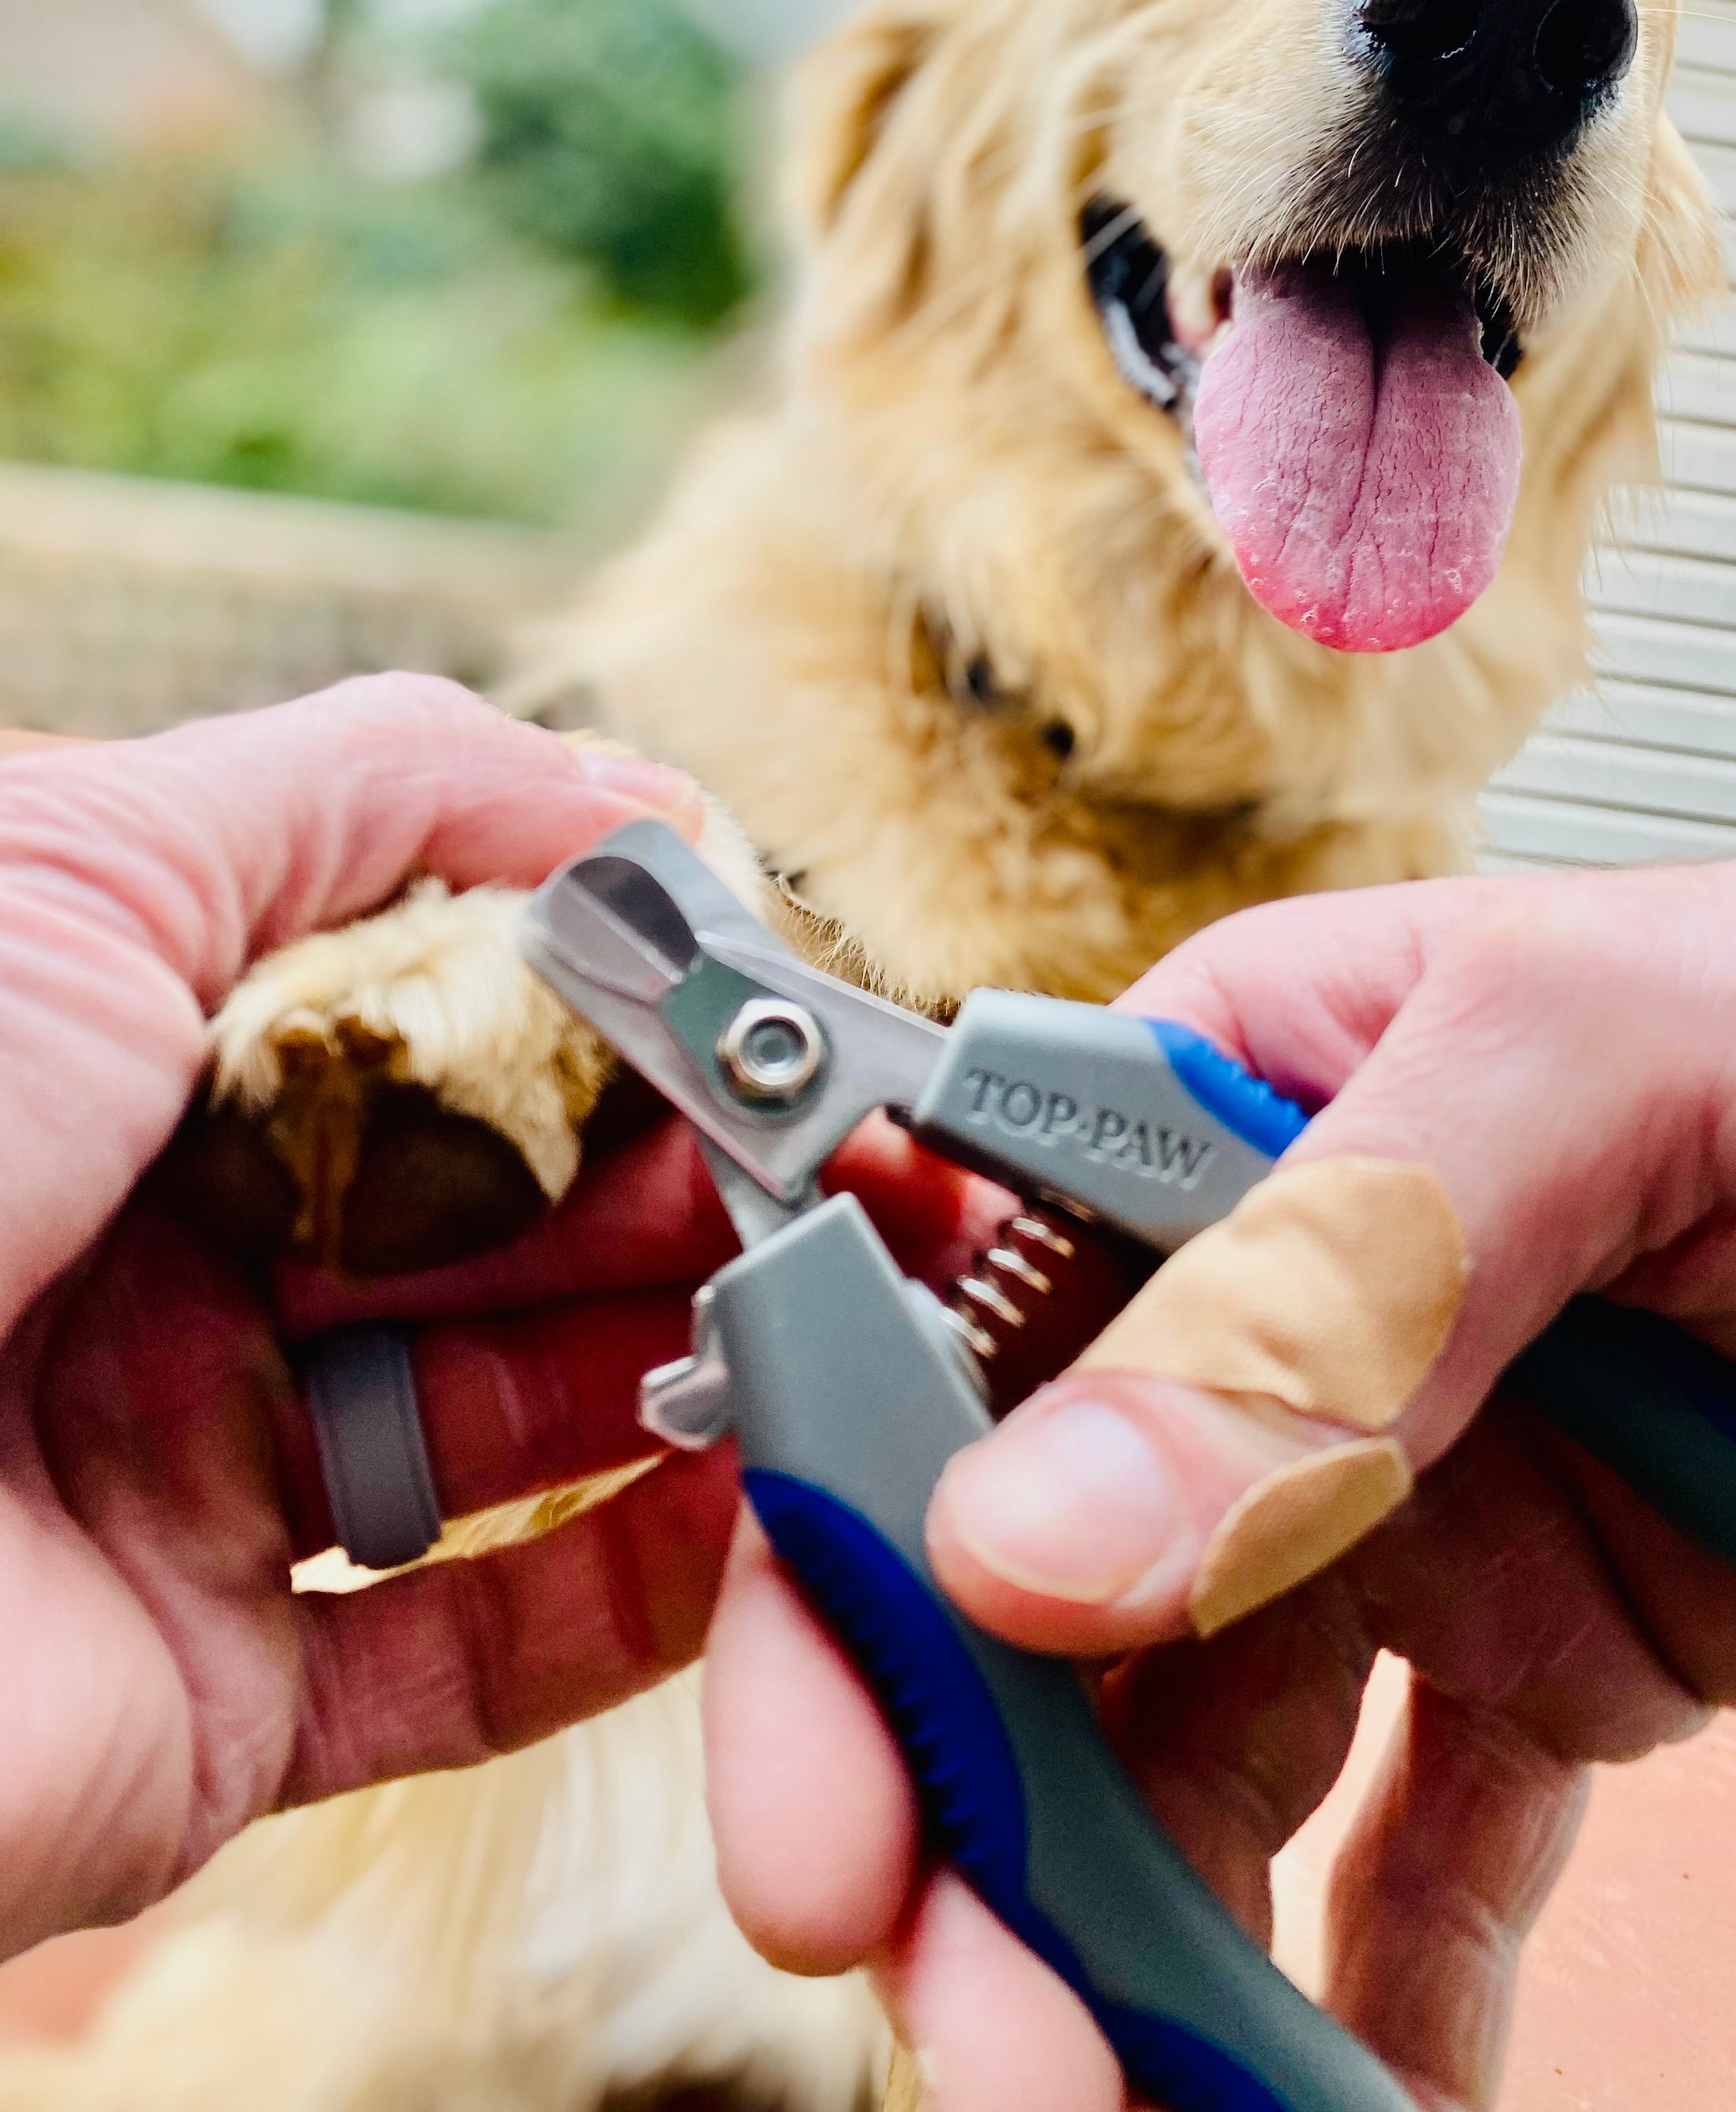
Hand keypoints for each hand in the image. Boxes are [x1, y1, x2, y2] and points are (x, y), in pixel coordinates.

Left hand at [0, 675, 988, 1962]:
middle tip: (885, 1178)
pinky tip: (760, 1512)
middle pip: (507, 1223)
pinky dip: (629, 1603)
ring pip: (513, 1428)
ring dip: (703, 1373)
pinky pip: (459, 1656)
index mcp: (139, 1059)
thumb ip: (389, 789)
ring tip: (872, 1320)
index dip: (639, 1022)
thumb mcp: (94, 858)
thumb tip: (644, 800)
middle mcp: (168, 1263)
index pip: (457, 1028)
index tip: (799, 1023)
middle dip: (709, 1190)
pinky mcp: (204, 1703)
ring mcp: (191, 1481)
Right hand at [704, 828, 1735, 2110]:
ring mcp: (1412, 1492)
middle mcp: (1287, 1315)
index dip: (845, 1553)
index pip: (953, 1325)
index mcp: (1234, 1109)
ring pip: (1195, 1754)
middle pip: (1036, 1585)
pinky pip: (1424, 1858)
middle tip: (976, 2032)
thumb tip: (1021, 1538)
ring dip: (1138, 1942)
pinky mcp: (1559, 1646)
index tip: (825, 1795)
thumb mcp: (1612, 1076)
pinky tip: (1355, 2111)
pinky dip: (1365, 2002)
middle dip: (974, 1811)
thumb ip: (1325, 1285)